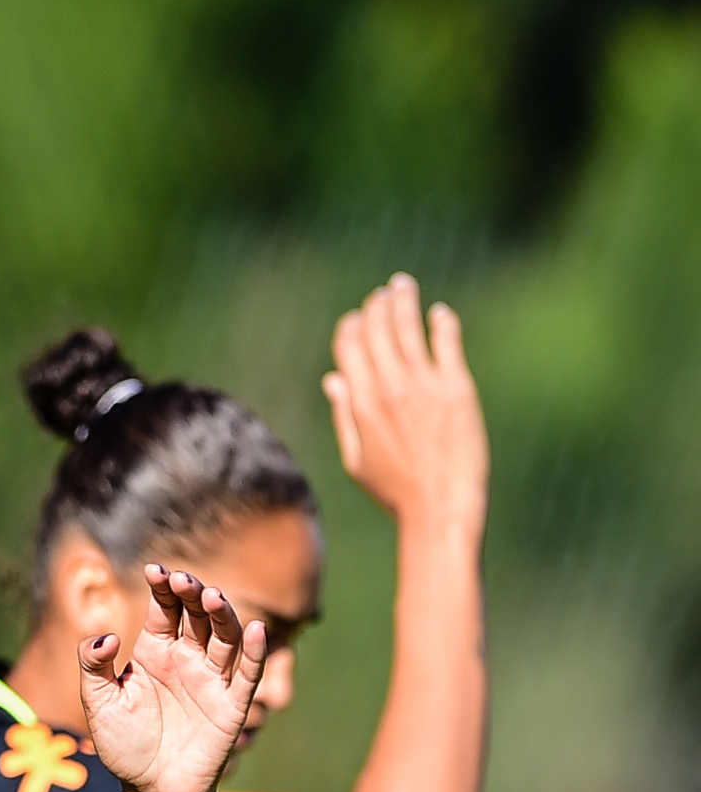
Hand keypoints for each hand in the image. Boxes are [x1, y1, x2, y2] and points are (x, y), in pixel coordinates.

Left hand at [82, 567, 267, 791]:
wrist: (149, 790)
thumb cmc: (123, 744)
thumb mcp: (97, 702)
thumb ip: (93, 666)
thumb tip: (108, 637)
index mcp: (156, 651)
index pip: (165, 609)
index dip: (163, 588)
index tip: (155, 569)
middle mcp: (187, 659)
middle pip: (198, 616)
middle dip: (192, 595)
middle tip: (182, 581)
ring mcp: (212, 680)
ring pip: (225, 638)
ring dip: (222, 615)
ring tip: (211, 597)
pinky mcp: (232, 706)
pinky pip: (247, 674)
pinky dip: (254, 651)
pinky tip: (255, 629)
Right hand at [323, 273, 486, 534]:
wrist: (440, 506)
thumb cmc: (395, 491)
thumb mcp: (356, 458)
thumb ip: (345, 415)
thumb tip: (334, 380)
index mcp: (361, 404)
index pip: (350, 348)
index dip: (352, 327)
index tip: (357, 316)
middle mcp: (389, 388)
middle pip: (378, 331)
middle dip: (377, 307)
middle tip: (383, 293)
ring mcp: (424, 385)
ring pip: (409, 329)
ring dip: (404, 302)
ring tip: (403, 285)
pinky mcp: (456, 388)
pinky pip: (447, 343)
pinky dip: (442, 323)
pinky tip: (440, 313)